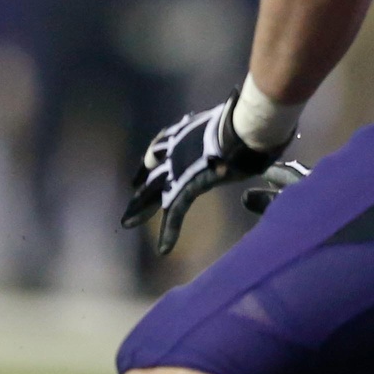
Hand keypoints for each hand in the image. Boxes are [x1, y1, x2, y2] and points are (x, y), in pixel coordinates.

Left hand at [122, 100, 308, 256]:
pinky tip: (163, 248)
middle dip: (140, 189)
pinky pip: (174, 212)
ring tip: (126, 222)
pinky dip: (170, 231)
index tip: (145, 168)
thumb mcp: (230, 126)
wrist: (245, 129)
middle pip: (152, 173)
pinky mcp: (187, 186)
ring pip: (153, 193)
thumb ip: (227, 133)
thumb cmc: (247, 125)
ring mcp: (178, 169)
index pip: (160, 147)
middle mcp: (175, 150)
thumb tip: (245, 131)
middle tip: (129, 200)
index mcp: (184, 134)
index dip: (151, 161)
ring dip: (140, 209)